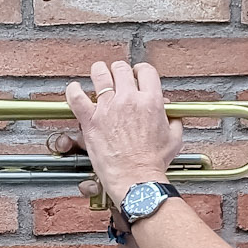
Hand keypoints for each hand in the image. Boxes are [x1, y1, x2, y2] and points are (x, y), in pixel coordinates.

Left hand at [62, 59, 183, 207]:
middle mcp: (129, 100)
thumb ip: (173, 120)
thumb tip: (169, 111)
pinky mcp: (92, 120)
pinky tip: (75, 89)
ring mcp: (109, 108)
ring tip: (98, 73)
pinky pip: (77, 97)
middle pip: (121, 69)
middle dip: (119, 70)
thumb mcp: (174, 139)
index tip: (136, 74)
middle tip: (116, 76)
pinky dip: (73, 90)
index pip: (146, 72)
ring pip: (100, 75)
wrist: (136, 178)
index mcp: (151, 101)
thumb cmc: (153, 163)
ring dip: (99, 71)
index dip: (140, 70)